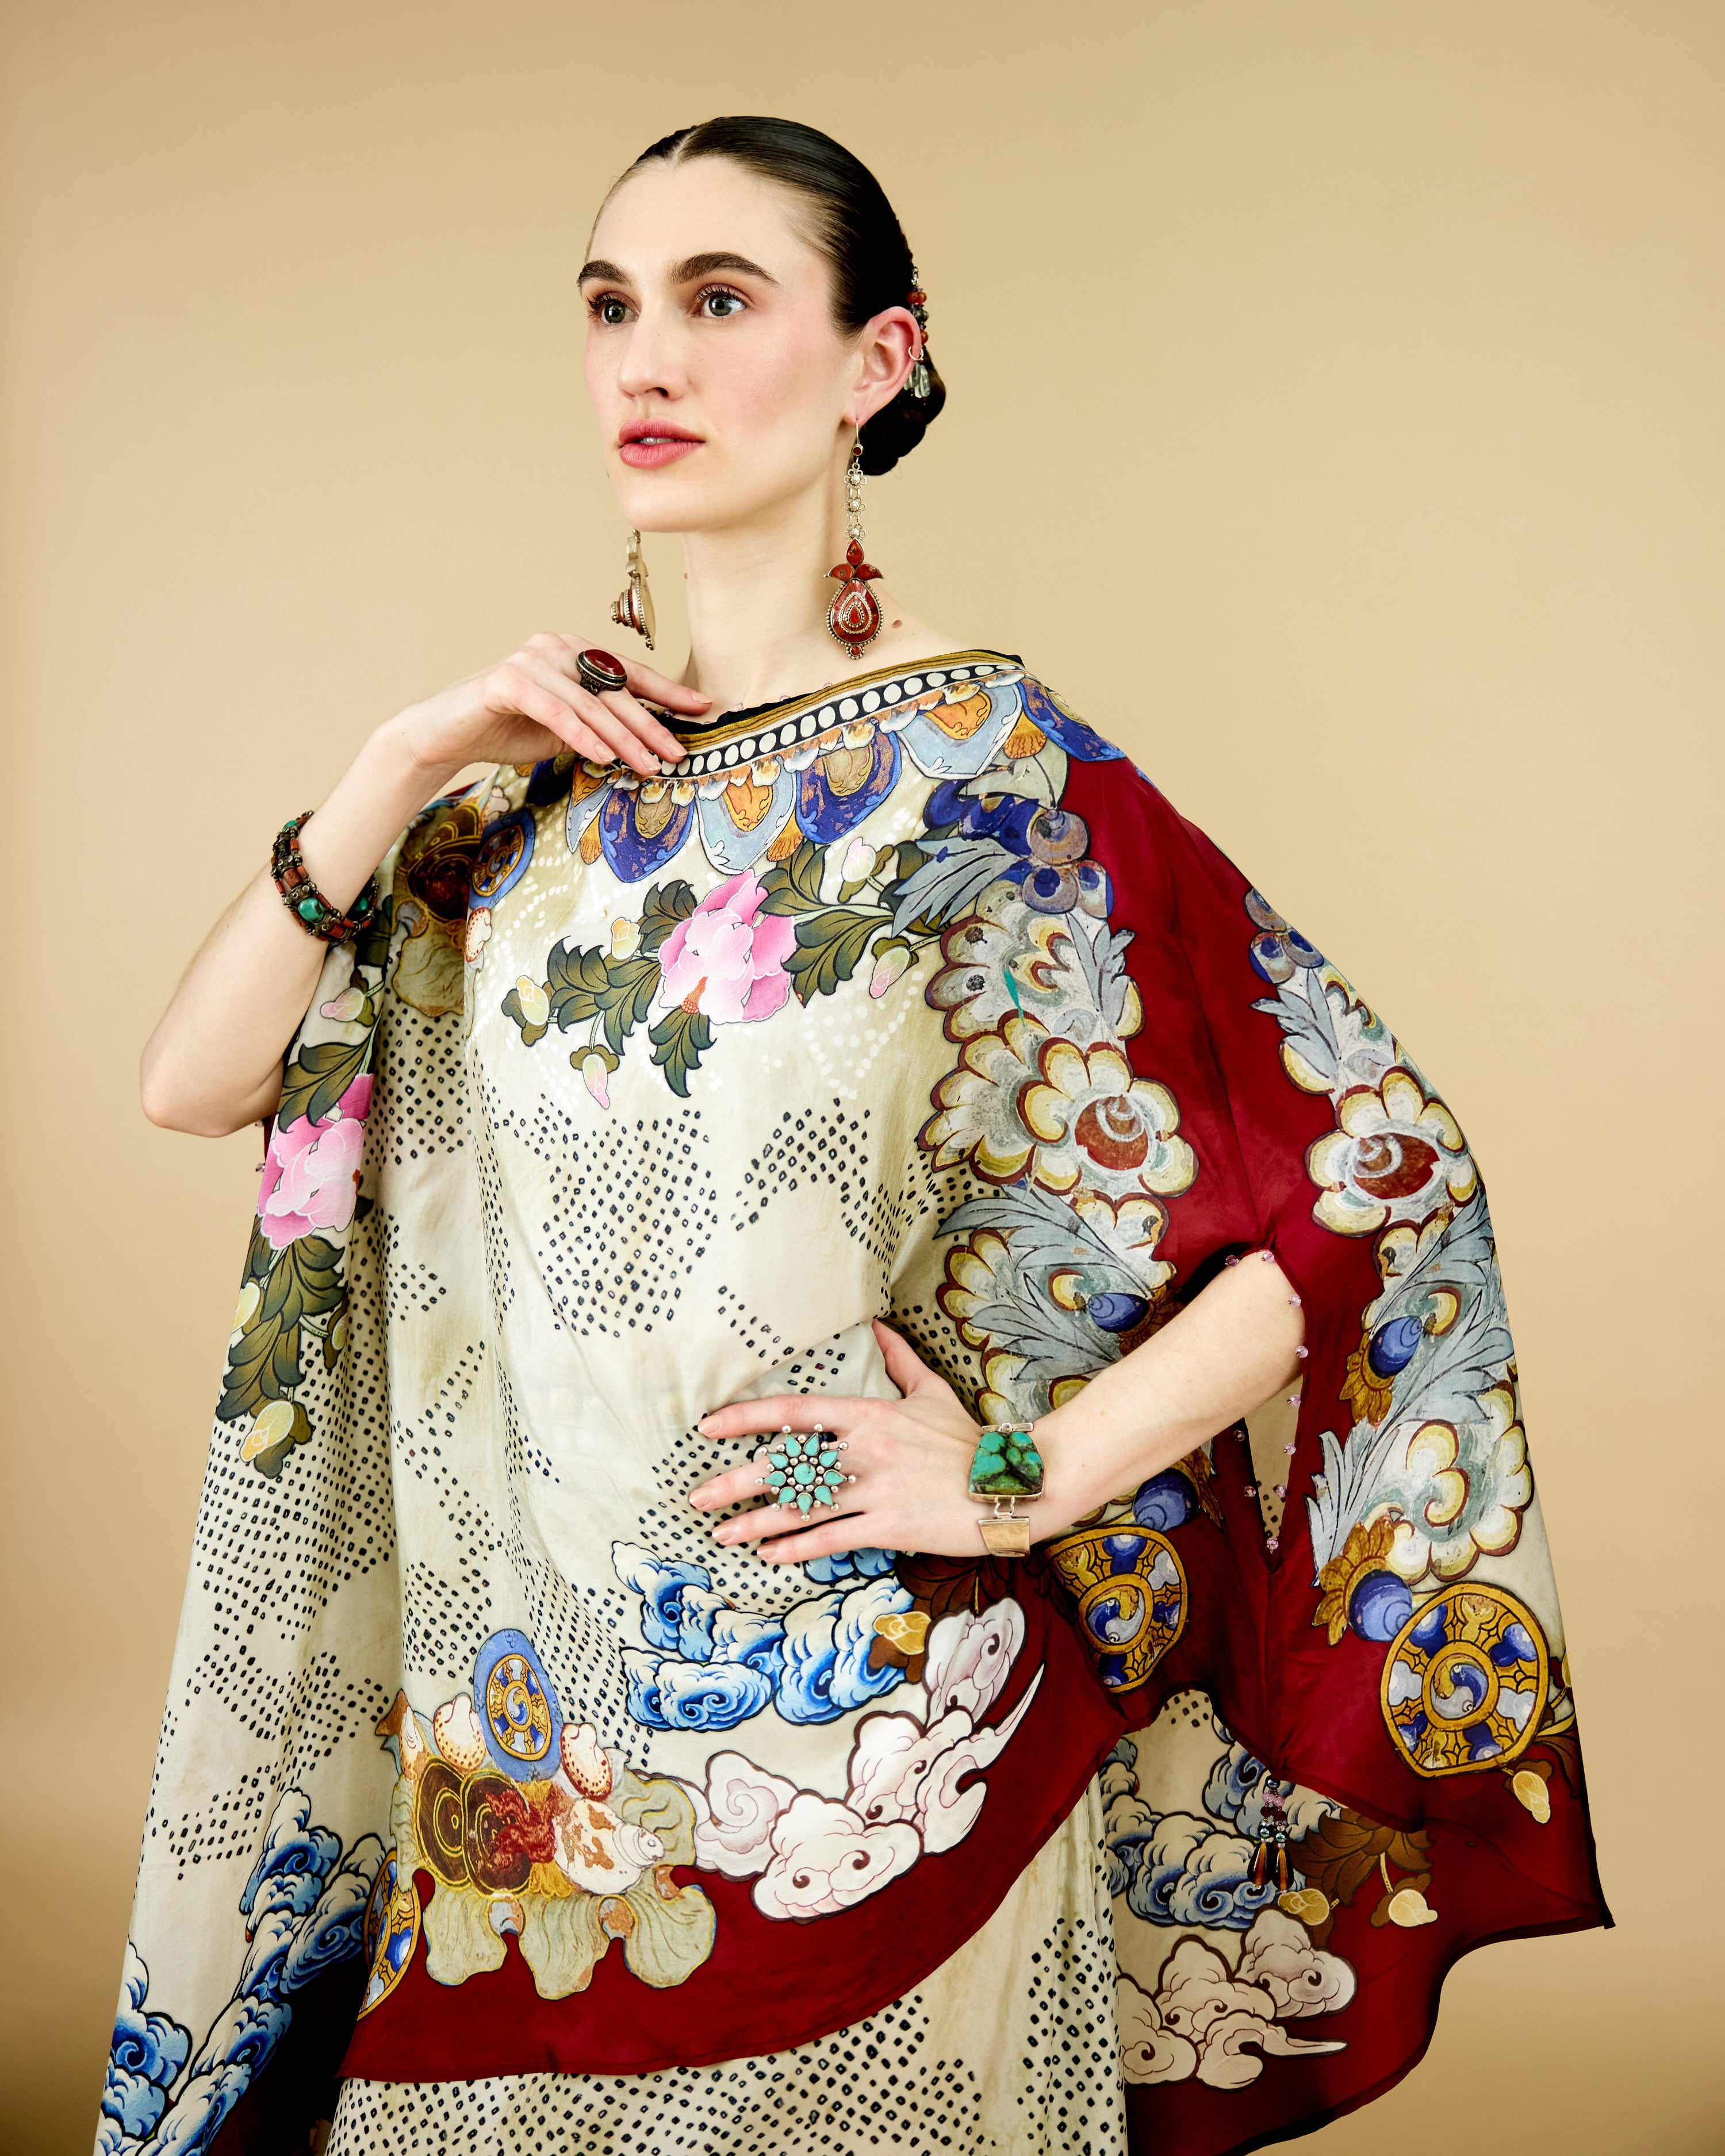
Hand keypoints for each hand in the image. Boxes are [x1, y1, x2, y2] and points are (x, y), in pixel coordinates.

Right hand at [391, 632, 709, 781]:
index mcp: (574, 652)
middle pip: (615, 690)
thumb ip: (599, 725)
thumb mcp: (565, 729)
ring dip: (623, 739)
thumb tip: (647, 743)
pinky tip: (605, 757)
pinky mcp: (508, 680)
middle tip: (678, 752)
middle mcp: (556, 647)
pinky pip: (556, 712)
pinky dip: (582, 736)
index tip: (702, 708)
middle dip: (651, 724)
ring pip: (590, 704)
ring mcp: (532, 659)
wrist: (448, 734)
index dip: (666, 692)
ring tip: (649, 766)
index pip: (628, 672)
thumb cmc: (507, 730)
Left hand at [689, 1320, 986, 1564]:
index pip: (795, 1412)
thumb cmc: (968, 1441)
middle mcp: (864, 1451)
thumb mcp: (932, 1393)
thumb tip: (879, 1328)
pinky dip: (796, 1548)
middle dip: (736, 1482)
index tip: (710, 1426)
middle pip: (787, 1466)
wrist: (1008, 1486)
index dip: (747, 1418)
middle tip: (698, 1496)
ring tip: (721, 1533)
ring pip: (802, 1507)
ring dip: (756, 1522)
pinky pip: (832, 1538)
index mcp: (869, 1415)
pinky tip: (770, 1555)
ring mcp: (875, 1491)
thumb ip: (900, 1361)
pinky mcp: (889, 1527)